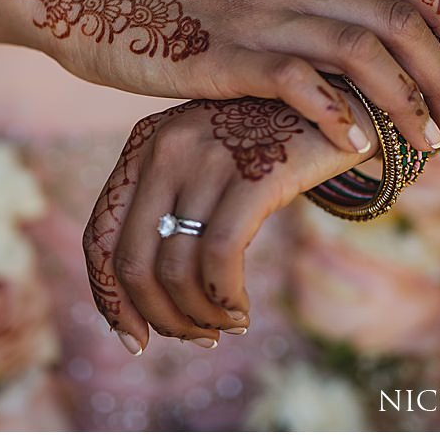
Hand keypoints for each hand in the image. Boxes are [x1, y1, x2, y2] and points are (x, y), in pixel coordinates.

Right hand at [0, 0, 439, 151]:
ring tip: (430, 144)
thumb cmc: (162, 1)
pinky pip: (298, 82)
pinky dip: (339, 115)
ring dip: (406, 100)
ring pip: (360, 49)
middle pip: (395, 16)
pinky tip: (359, 147)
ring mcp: (254, 12)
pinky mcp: (220, 55)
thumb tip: (345, 32)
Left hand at [82, 87, 376, 353]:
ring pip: (176, 270)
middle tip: (195, 338)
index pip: (100, 237)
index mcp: (143, 145)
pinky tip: (241, 311)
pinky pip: (220, 258)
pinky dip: (225, 299)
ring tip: (226, 325)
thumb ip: (172, 208)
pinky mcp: (254, 173)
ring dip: (199, 317)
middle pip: (133, 263)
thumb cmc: (268, 142)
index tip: (134, 340)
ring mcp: (208, 159)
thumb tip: (145, 298)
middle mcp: (165, 148)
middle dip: (159, 317)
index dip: (110, 299)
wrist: (339, 99)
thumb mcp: (206, 161)